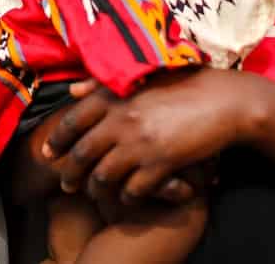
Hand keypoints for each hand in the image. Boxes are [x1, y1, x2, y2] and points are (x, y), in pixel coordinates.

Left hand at [43, 69, 254, 210]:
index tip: (48, 153)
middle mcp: (122, 119)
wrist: (225, 101)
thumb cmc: (187, 84)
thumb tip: (73, 92)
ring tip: (95, 194)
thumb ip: (105, 84)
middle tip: (66, 184)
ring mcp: (140, 143)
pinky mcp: (160, 163)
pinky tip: (128, 198)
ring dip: (95, 188)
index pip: (73, 120)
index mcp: (116, 96)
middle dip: (70, 173)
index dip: (57, 139)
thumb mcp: (144, 76)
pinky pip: (132, 190)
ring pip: (103, 175)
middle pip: (82, 153)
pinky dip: (126, 198)